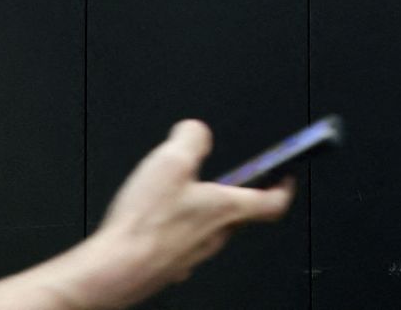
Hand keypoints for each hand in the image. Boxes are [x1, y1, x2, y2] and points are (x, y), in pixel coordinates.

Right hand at [65, 119, 294, 308]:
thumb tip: (198, 130)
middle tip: (221, 177)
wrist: (115, 269)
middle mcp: (215, 236)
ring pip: (209, 228)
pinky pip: (182, 242)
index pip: (273, 202)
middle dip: (232, 193)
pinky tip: (154, 218)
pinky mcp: (171, 265)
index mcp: (226, 209)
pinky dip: (176, 228)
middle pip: (238, 213)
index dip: (283, 186)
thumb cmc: (145, 225)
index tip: (285, 175)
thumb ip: (192, 138)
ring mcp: (194, 254)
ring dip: (201, 210)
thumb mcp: (171, 162)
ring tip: (177, 194)